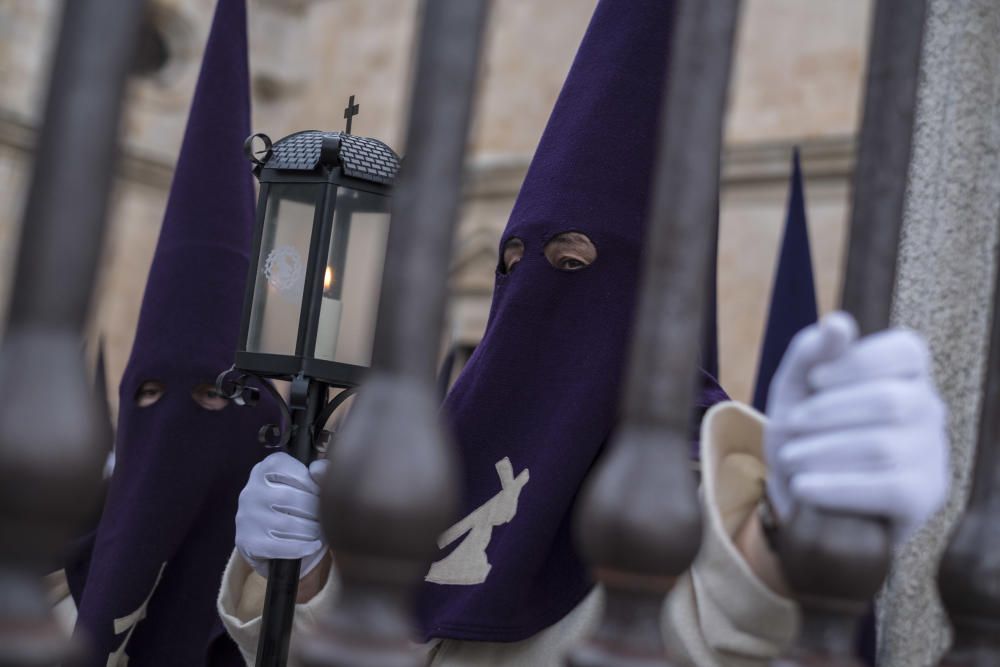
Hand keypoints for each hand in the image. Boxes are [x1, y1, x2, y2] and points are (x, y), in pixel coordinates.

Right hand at [235, 452, 328, 577]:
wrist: (275, 548)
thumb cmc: (297, 508)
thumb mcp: (307, 485)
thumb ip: (320, 472)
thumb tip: (318, 470)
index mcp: (262, 470)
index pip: (284, 467)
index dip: (308, 480)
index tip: (320, 493)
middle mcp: (250, 492)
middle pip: (290, 498)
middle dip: (314, 510)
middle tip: (326, 518)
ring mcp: (246, 518)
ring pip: (287, 524)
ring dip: (311, 530)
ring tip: (321, 532)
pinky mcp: (248, 543)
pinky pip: (280, 547)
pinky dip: (302, 548)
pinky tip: (315, 546)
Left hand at [764, 312, 948, 542]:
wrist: (804, 494)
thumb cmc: (805, 430)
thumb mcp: (796, 388)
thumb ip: (812, 353)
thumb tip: (838, 323)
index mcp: (906, 372)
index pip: (906, 351)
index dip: (857, 363)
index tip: (814, 379)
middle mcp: (929, 408)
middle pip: (890, 401)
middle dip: (828, 413)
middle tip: (787, 426)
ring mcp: (932, 453)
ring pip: (883, 447)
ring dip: (822, 453)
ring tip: (789, 460)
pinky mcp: (924, 495)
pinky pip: (887, 488)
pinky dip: (836, 487)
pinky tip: (802, 488)